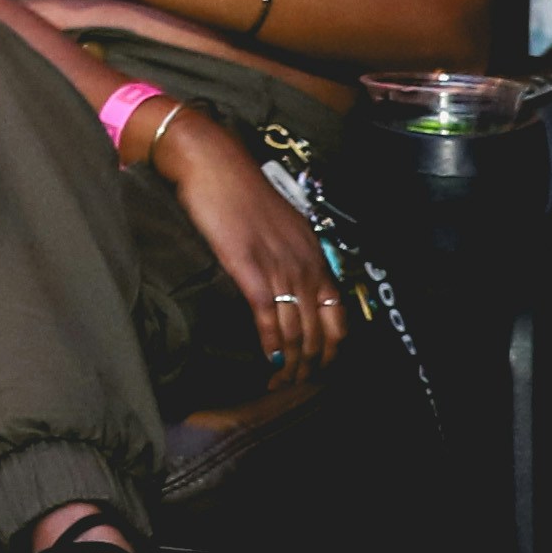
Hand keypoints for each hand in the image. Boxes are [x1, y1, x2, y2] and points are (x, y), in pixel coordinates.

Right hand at [169, 122, 342, 385]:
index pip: (337, 318)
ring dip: (292, 363)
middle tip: (297, 387)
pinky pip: (268, 316)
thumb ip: (290, 257)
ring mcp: (279, 267)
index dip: (330, 350)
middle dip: (311, 365)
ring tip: (281, 384)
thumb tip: (289, 286)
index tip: (318, 368)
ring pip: (296, 330)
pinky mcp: (249, 267)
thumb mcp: (280, 227)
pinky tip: (268, 361)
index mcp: (315, 257)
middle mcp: (305, 266)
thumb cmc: (241, 192)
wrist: (214, 165)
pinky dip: (270, 344)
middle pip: (318, 331)